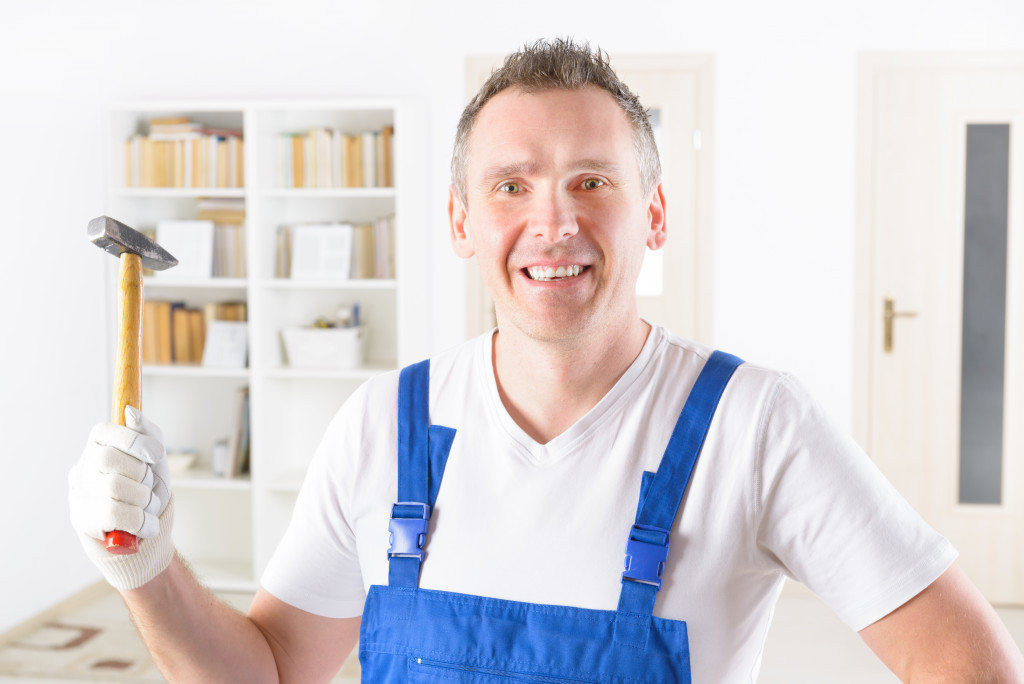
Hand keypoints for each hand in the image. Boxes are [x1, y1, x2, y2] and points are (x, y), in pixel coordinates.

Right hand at [69, 406, 175, 589]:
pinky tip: (146, 525)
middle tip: (148, 486)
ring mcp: (80, 495)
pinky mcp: (83, 521)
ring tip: (147, 506)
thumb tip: (130, 412)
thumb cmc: (148, 488)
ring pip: (114, 488)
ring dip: (144, 500)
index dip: (133, 441)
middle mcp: (83, 469)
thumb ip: (148, 432)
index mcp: (98, 447)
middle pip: (109, 460)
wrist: (146, 532)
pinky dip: (141, 521)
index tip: (156, 454)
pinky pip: (115, 515)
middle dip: (141, 475)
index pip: (103, 432)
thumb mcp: (155, 458)